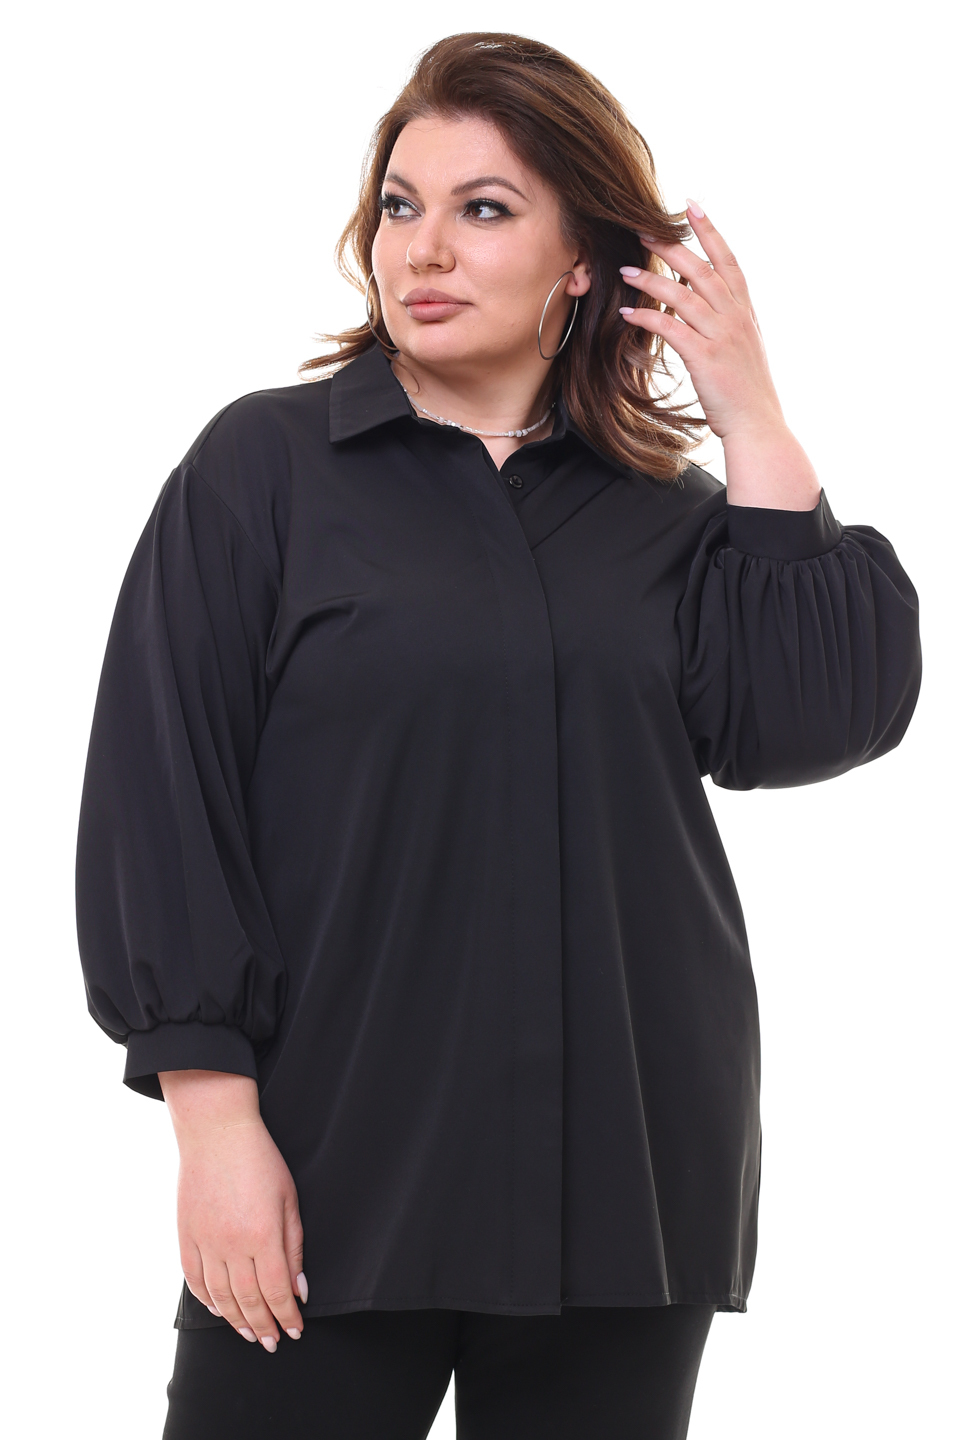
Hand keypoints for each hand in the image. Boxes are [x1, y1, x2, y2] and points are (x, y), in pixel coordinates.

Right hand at [159, 1070, 306, 1351]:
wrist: (216, 1132)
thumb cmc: (261, 1160)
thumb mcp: (289, 1199)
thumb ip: (293, 1246)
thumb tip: (299, 1288)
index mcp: (262, 1236)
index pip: (276, 1292)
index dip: (286, 1316)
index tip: (294, 1331)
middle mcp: (231, 1245)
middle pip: (248, 1300)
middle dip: (264, 1326)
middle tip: (273, 1343)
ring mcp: (205, 1242)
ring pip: (219, 1296)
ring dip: (236, 1320)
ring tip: (250, 1334)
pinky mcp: (185, 1235)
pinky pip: (194, 1278)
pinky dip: (205, 1298)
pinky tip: (217, 1309)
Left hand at [619, 202, 820, 509]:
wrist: (758, 425)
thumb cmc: (746, 393)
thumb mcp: (744, 349)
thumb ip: (730, 324)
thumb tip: (710, 308)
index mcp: (745, 312)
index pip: (728, 261)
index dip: (710, 231)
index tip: (691, 206)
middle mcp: (735, 317)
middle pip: (701, 269)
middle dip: (670, 246)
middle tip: (642, 228)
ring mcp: (722, 335)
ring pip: (684, 294)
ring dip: (652, 279)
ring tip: (626, 268)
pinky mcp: (705, 357)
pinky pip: (672, 328)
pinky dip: (648, 316)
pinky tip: (628, 312)